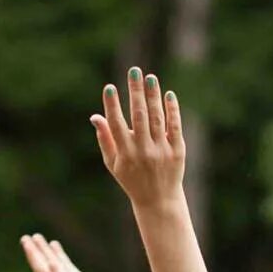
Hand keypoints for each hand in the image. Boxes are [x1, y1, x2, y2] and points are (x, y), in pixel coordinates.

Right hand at [92, 68, 184, 209]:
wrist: (158, 201)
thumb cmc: (132, 179)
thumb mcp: (113, 163)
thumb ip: (105, 139)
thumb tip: (95, 116)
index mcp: (125, 153)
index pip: (116, 124)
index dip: (112, 105)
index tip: (109, 87)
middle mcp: (143, 151)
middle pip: (139, 116)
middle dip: (135, 92)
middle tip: (134, 70)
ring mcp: (161, 151)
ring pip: (157, 118)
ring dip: (153, 96)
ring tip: (150, 77)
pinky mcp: (177, 151)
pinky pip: (175, 127)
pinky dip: (172, 110)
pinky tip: (168, 94)